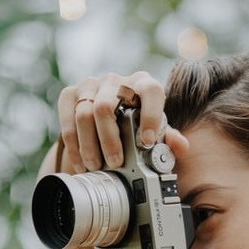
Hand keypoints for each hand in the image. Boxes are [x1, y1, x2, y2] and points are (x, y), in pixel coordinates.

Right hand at [57, 70, 188, 173]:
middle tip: (116, 164)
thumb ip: (168, 139)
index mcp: (143, 84)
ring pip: (85, 114)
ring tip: (96, 167)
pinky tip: (81, 162)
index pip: (150, 91)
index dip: (150, 116)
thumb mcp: (154, 132)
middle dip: (110, 140)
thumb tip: (180, 146)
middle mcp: (116, 81)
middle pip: (106, 106)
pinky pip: (68, 119)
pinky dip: (74, 145)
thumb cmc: (136, 125)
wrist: (106, 119)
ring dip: (90, 146)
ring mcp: (91, 85)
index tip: (148, 142)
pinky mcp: (70, 93)